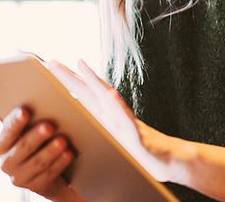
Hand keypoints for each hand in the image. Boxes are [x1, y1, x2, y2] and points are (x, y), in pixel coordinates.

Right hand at [0, 106, 75, 199]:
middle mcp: (7, 162)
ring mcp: (20, 177)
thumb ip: (7, 115)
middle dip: (36, 136)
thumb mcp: (22, 128)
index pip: (7, 132)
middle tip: (49, 125)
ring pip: (37, 162)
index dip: (15, 122)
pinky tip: (69, 153)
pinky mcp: (35, 186)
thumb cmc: (34, 141)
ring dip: (51, 150)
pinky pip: (48, 174)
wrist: (47, 170)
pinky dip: (59, 163)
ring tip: (63, 140)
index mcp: (2, 145)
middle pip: (22, 147)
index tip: (26, 111)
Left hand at [47, 59, 183, 182]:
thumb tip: (87, 121)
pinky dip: (119, 108)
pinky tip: (111, 96)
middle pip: (91, 92)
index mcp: (109, 119)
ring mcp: (128, 125)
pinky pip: (128, 121)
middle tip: (52, 62)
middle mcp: (117, 117)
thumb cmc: (143, 152)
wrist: (171, 162)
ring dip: (95, 82)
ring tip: (81, 65)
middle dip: (72, 77)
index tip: (54, 69)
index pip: (87, 97)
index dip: (71, 82)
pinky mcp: (139, 138)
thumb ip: (105, 129)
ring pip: (109, 99)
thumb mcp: (117, 141)